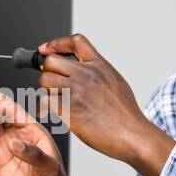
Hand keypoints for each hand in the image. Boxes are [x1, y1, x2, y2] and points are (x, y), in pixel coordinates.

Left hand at [35, 33, 175, 175]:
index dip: (56, 44)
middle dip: (48, 73)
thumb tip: (84, 69)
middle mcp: (86, 74)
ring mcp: (77, 90)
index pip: (75, 42)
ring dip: (47, 91)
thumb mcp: (116, 81)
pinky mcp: (68, 109)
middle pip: (51, 62)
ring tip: (58, 101)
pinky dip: (44, 108)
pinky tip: (51, 113)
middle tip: (53, 85)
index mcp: (99, 65)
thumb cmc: (126, 114)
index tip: (45, 50)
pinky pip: (45, 101)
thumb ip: (98, 72)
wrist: (132, 133)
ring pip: (45, 81)